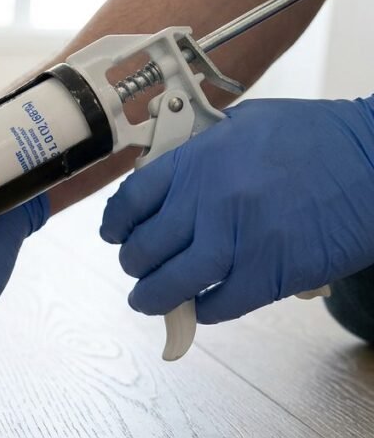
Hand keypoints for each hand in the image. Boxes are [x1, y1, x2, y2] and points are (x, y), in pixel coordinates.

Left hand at [101, 97, 373, 322]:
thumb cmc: (322, 140)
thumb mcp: (249, 126)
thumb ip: (204, 151)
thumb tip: (169, 179)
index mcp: (200, 158)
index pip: (133, 199)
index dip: (116, 224)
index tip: (114, 235)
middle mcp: (211, 198)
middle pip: (145, 247)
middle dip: (134, 265)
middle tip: (138, 270)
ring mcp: (239, 237)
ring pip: (171, 283)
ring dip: (153, 298)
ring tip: (149, 300)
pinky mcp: (270, 272)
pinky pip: (219, 304)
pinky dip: (204, 311)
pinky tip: (202, 307)